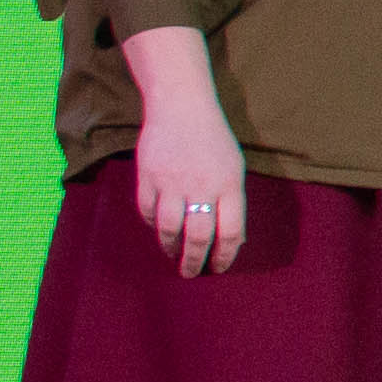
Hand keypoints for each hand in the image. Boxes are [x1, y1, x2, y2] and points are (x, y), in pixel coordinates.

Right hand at [124, 29, 244, 277]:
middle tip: (191, 273)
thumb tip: (233, 239)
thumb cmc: (213, 140)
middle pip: (198, 236)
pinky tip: (158, 229)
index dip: (225, 255)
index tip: (219, 268)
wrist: (181, 107)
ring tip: (173, 255)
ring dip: (170, 247)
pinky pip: (147, 211)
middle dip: (195, 261)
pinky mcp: (147, 177)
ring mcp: (172, 182)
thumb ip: (232, 201)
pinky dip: (152, 225)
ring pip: (168, 229)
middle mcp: (202, 186)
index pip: (231, 232)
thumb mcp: (234, 168)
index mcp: (230, 185)